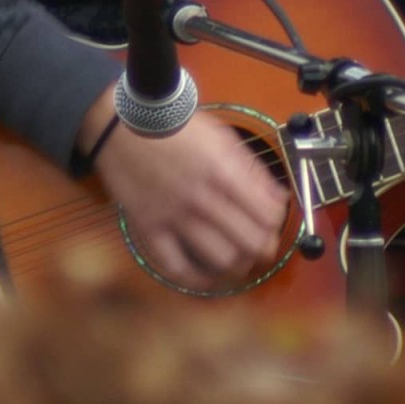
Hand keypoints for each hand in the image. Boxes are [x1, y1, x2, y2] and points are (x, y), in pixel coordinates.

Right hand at [79, 86, 289, 289]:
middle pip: (249, 241)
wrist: (126, 125)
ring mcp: (175, 216)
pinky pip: (176, 266)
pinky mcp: (150, 228)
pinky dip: (196, 278)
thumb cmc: (177, 127)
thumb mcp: (222, 138)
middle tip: (263, 248)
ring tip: (240, 261)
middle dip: (263, 249)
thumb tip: (278, 197)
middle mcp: (203, 198)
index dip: (277, 223)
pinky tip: (206, 277)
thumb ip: (251, 169)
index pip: (267, 214)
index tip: (274, 222)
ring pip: (221, 258)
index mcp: (224, 171)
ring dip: (237, 265)